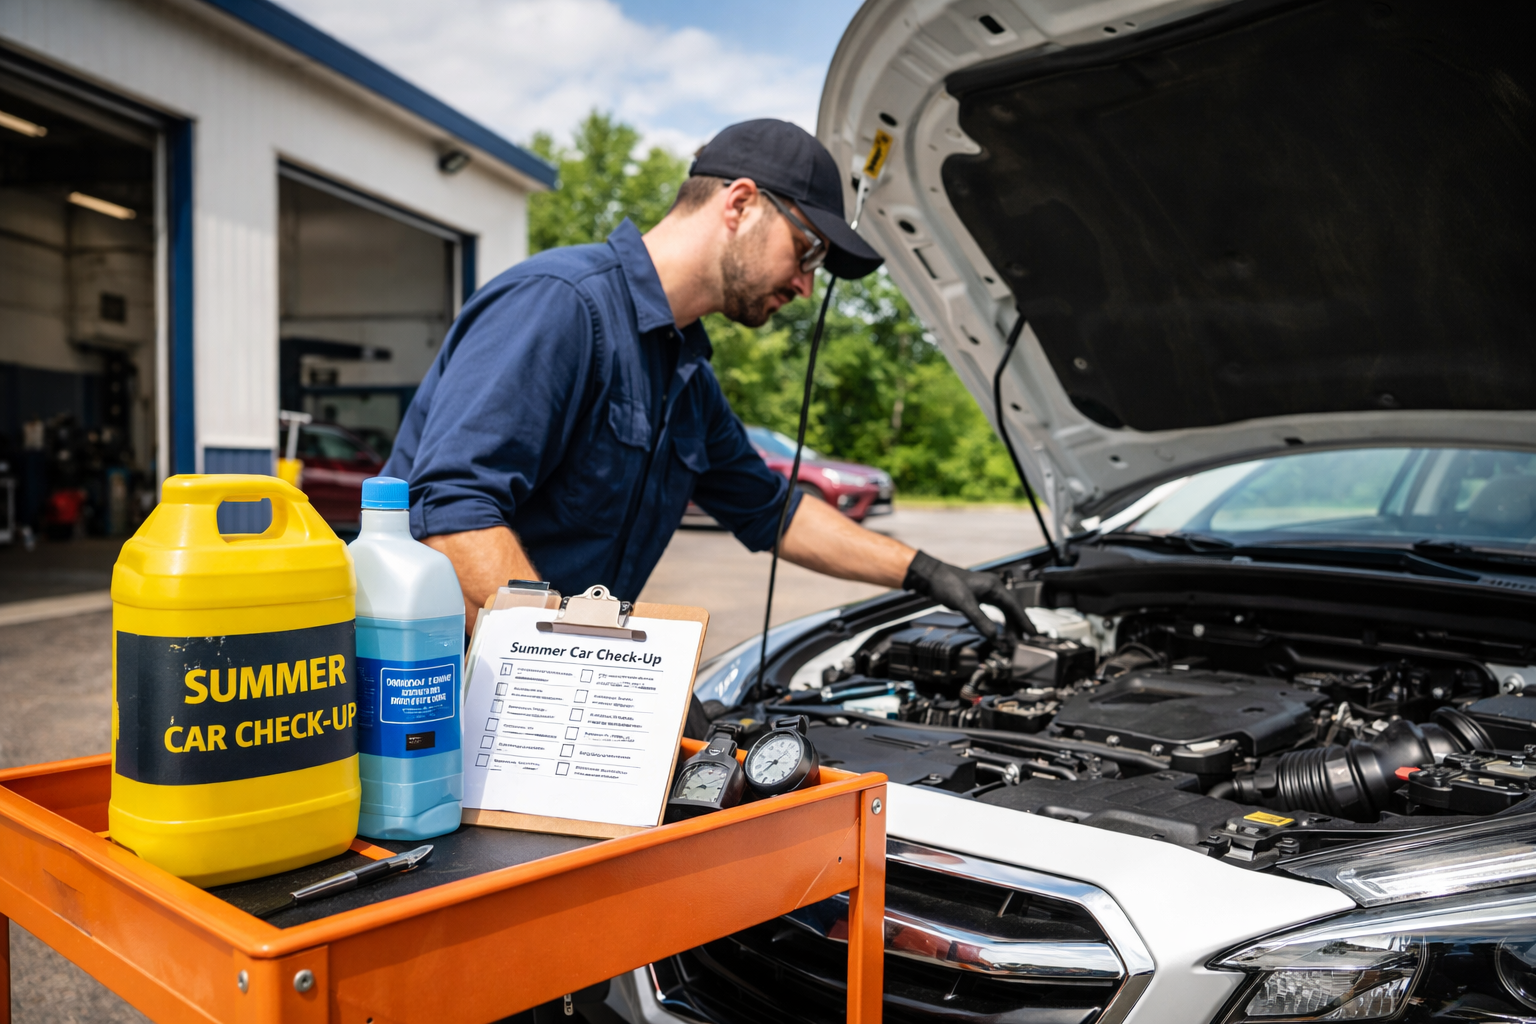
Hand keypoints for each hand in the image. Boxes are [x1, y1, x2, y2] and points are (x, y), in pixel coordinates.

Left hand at [902, 550, 1032, 638]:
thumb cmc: (946, 583)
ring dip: (1008, 625)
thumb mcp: (964, 603)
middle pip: (1011, 609)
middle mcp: (992, 588)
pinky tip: (999, 630)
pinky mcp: (978, 596)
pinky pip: (994, 610)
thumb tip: (994, 636)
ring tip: (1012, 639)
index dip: (1023, 620)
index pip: (1014, 606)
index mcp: (994, 586)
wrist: (931, 576)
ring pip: (1003, 610)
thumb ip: (980, 620)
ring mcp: (985, 592)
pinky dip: (998, 621)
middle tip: (1023, 640)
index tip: (1031, 632)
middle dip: (1017, 625)